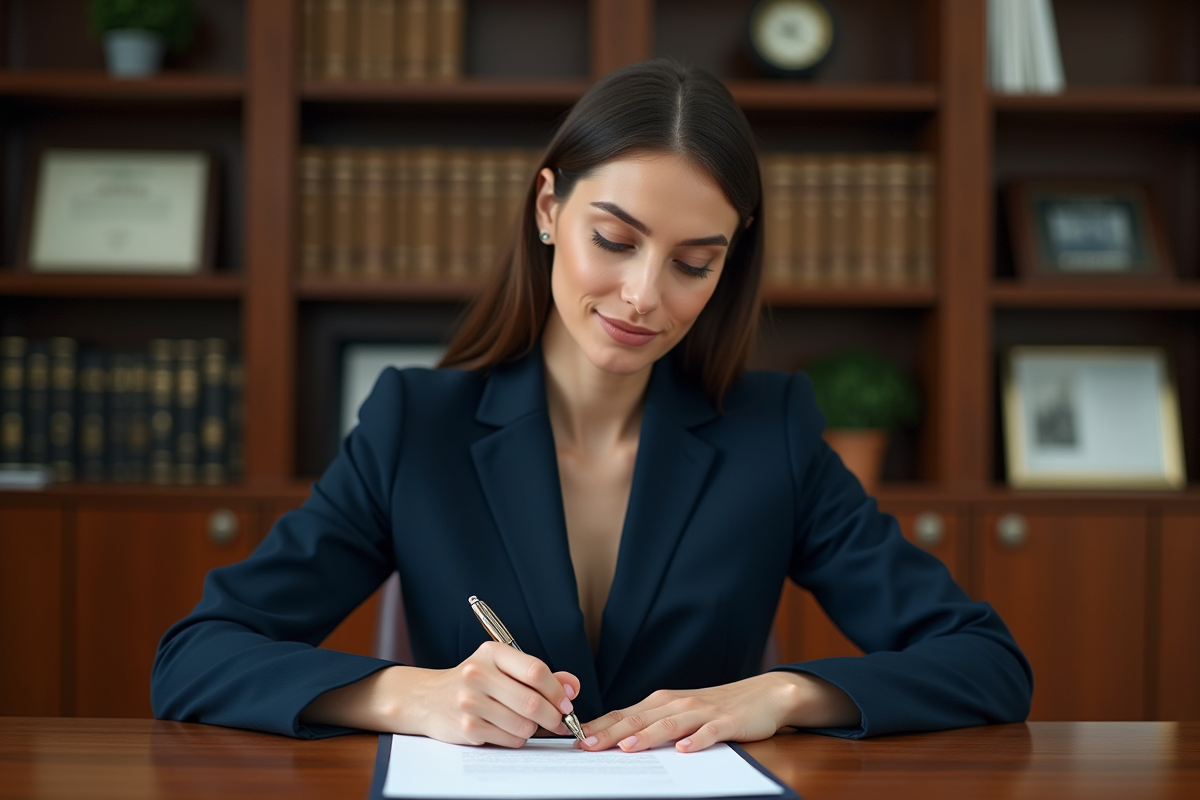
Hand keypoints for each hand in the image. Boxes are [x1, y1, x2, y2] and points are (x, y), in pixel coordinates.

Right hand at [301, 641, 579, 747]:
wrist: (428, 698)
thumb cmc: (475, 681)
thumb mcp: (503, 667)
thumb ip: (539, 675)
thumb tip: (572, 687)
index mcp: (492, 653)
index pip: (536, 671)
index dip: (557, 691)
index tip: (567, 702)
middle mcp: (478, 674)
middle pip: (532, 702)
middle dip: (553, 716)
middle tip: (560, 721)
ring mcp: (470, 702)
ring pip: (523, 725)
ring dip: (533, 729)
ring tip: (527, 723)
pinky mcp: (466, 728)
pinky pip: (509, 740)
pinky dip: (516, 738)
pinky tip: (507, 729)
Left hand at [579, 672, 858, 752]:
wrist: (764, 694)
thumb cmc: (717, 707)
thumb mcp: (681, 712)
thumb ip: (653, 723)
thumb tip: (617, 739)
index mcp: (663, 702)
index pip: (624, 713)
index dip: (600, 725)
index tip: (574, 738)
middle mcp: (678, 703)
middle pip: (639, 718)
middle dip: (611, 732)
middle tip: (586, 745)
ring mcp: (702, 712)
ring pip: (669, 724)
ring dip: (646, 735)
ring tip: (626, 747)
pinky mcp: (727, 722)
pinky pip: (709, 733)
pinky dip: (696, 741)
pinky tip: (684, 751)